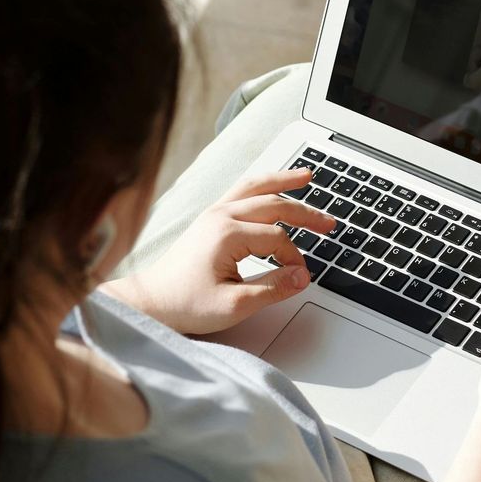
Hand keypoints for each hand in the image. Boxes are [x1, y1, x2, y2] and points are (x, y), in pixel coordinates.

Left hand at [103, 167, 335, 334]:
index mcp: (227, 234)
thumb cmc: (184, 304)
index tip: (299, 277)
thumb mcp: (234, 305)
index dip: (294, 258)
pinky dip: (262, 184)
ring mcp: (213, 214)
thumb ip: (273, 289)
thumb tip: (302, 276)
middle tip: (330, 223)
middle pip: (274, 205)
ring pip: (255, 188)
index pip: (277, 239)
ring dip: (283, 182)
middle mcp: (221, 216)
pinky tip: (273, 185)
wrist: (151, 302)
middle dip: (306, 214)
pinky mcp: (209, 219)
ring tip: (307, 176)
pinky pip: (240, 191)